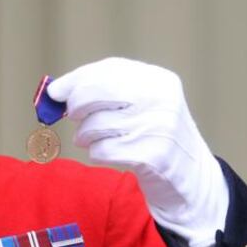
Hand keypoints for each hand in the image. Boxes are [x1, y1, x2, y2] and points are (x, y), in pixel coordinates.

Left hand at [47, 57, 228, 246]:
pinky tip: (108, 153)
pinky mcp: (154, 156)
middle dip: (76, 106)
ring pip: (95, 125)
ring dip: (85, 135)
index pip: (108, 70)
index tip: (55, 92)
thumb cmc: (154, 135)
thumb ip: (103, 91)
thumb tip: (55, 91)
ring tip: (95, 139)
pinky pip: (102, 150)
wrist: (191, 176)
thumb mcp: (141, 104)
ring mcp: (159, 127)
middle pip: (97, 92)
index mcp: (159, 79)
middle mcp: (161, 99)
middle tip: (74, 117)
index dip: (76, 80)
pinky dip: (96, 153)